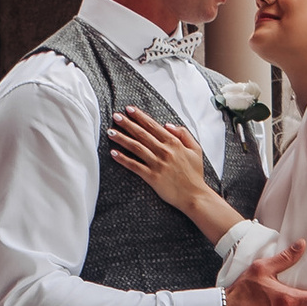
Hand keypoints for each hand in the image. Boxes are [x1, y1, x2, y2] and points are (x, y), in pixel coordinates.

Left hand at [110, 105, 219, 227]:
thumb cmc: (195, 173)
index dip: (140, 116)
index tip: (129, 109)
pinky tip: (113, 153)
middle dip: (127, 123)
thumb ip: (184, 134)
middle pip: (142, 134)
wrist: (195, 196)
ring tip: (110, 132)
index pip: (153, 126)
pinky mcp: (152, 177)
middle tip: (115, 116)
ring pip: (136, 147)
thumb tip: (168, 125)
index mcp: (174, 143)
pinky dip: (123, 159)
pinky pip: (135, 166)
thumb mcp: (196, 149)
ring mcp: (157, 164)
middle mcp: (164, 151)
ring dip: (122, 139)